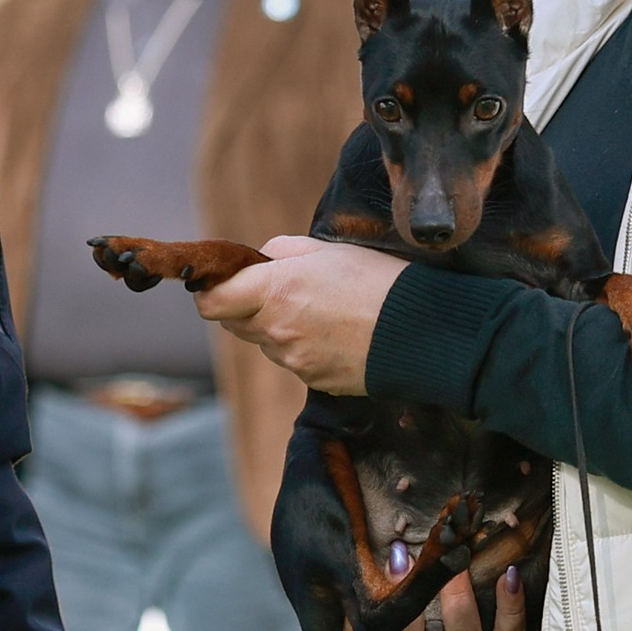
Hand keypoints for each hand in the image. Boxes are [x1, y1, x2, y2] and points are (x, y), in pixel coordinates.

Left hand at [194, 235, 407, 395]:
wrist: (420, 331)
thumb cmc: (377, 281)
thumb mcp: (327, 251)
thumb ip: (283, 252)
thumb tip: (261, 259)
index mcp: (275, 291)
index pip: (212, 302)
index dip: (211, 292)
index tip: (221, 284)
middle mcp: (276, 330)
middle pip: (234, 324)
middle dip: (246, 307)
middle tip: (279, 292)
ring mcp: (293, 361)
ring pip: (266, 343)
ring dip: (277, 328)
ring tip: (319, 311)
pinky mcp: (313, 380)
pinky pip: (293, 362)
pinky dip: (303, 348)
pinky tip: (335, 334)